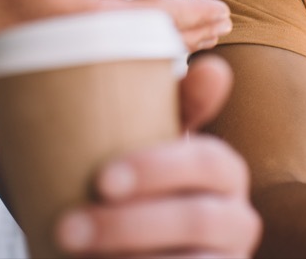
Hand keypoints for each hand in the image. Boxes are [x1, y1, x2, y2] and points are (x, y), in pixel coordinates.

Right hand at [0, 0, 231, 54]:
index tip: (225, 11)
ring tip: (203, 37)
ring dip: (177, 47)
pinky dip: (145, 57)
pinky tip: (156, 51)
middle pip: (161, 46)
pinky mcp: (68, 74)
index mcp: (98, 20)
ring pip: (143, 61)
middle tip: (226, 24)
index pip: (164, 22)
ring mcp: (83, 68)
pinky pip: (121, 68)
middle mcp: (97, 52)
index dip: (198, 16)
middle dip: (197, 34)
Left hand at [53, 55, 262, 257]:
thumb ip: (165, 104)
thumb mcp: (144, 143)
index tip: (100, 179)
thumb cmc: (136, 185)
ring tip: (73, 250)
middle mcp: (237, 216)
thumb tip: (211, 66)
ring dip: (130, 255)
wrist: (125, 247)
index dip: (157, 169)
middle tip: (68, 227)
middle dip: (128, 224)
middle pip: (196, 218)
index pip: (204, 161)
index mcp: (223, 168)